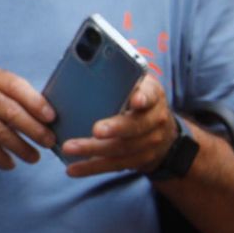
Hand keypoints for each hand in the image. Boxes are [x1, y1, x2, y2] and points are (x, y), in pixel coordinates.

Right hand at [0, 63, 55, 168]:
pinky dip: (0, 158)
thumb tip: (46, 114)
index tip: (52, 117)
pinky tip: (9, 163)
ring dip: (21, 147)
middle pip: (10, 110)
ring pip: (0, 131)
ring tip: (33, 157)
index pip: (15, 85)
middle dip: (34, 129)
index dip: (36, 102)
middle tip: (49, 141)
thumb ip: (8, 96)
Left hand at [60, 75, 175, 177]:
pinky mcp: (138, 161)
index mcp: (152, 95)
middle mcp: (155, 120)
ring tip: (69, 148)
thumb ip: (119, 75)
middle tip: (95, 130)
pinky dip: (92, 167)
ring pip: (122, 149)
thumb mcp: (137, 83)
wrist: (164, 134)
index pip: (151, 94)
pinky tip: (72, 168)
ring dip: (94, 150)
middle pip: (135, 126)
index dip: (144, 97)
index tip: (136, 99)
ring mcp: (149, 143)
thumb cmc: (138, 99)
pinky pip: (114, 166)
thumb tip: (80, 64)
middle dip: (115, 128)